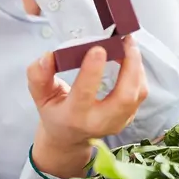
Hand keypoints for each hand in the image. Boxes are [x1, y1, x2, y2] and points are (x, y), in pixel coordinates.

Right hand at [26, 37, 147, 177]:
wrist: (68, 137)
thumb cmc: (54, 111)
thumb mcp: (40, 95)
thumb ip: (38, 75)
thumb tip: (48, 57)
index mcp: (74, 116)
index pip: (85, 94)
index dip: (92, 71)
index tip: (98, 48)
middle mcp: (99, 122)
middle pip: (124, 97)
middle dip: (130, 66)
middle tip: (125, 40)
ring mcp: (117, 122)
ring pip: (137, 94)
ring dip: (137, 66)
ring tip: (128, 44)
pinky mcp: (128, 117)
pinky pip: (140, 93)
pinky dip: (138, 72)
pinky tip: (130, 56)